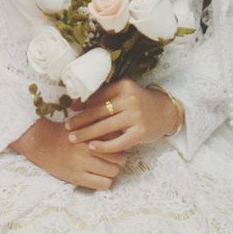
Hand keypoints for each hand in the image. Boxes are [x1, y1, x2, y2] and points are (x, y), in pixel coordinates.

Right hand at [8, 117, 129, 189]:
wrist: (42, 142)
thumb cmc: (66, 133)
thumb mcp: (85, 125)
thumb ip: (102, 128)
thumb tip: (124, 134)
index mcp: (91, 132)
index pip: (118, 142)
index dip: (121, 145)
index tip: (118, 147)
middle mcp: (87, 148)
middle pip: (119, 158)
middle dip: (119, 160)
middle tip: (114, 160)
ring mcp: (82, 163)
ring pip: (113, 172)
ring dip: (111, 171)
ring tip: (105, 168)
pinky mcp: (76, 177)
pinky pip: (103, 184)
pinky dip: (104, 182)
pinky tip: (98, 177)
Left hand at [62, 78, 183, 153]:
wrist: (165, 112)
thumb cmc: (139, 103)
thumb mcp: (125, 93)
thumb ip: (105, 96)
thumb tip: (77, 104)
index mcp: (124, 86)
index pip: (98, 96)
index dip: (82, 105)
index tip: (70, 111)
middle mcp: (130, 99)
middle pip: (98, 112)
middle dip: (80, 121)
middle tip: (67, 127)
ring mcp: (136, 116)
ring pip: (105, 127)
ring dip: (86, 133)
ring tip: (73, 138)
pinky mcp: (140, 132)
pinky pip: (118, 141)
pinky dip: (103, 145)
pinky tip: (92, 147)